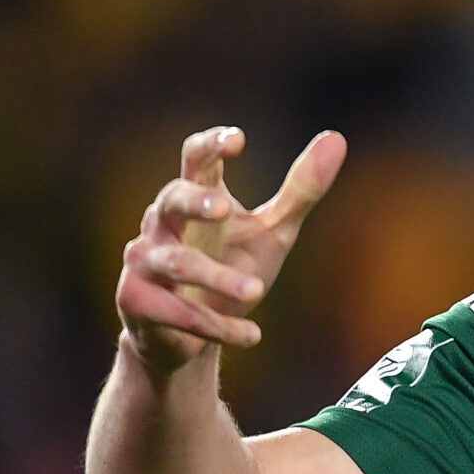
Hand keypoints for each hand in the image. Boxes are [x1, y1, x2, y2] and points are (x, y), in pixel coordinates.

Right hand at [116, 127, 345, 373]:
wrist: (190, 333)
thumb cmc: (232, 264)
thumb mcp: (274, 229)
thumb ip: (301, 190)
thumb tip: (336, 138)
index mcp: (197, 196)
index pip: (197, 159)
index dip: (212, 145)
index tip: (237, 139)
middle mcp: (163, 222)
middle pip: (172, 199)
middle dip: (195, 202)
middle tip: (223, 208)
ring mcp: (144, 261)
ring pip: (177, 263)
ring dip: (217, 278)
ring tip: (255, 291)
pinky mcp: (137, 302)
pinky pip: (178, 313)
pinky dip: (218, 325)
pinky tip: (252, 336)